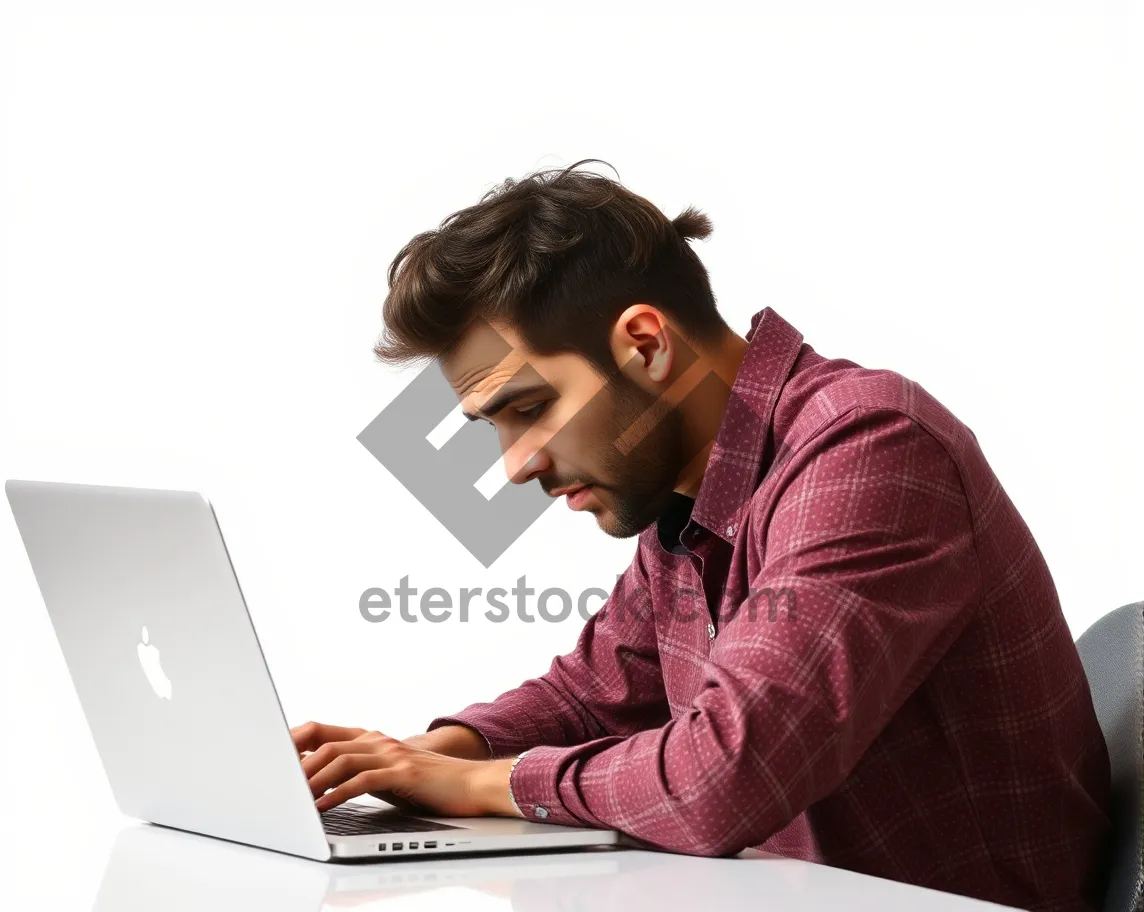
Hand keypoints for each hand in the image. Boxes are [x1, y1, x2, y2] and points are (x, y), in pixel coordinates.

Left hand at [290, 722, 516, 816]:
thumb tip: (319, 780)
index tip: (270, 756)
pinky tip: (323, 808)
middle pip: (325, 740)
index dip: (294, 740)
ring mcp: (392, 755)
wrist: (473, 784)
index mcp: (372, 739)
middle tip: (273, 779)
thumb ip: (359, 770)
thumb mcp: (388, 773)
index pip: (322, 730)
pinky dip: (337, 794)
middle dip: (294, 760)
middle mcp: (379, 741)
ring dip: (312, 780)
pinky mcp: (403, 774)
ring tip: (293, 798)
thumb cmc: (429, 784)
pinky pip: (362, 781)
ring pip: (340, 759)